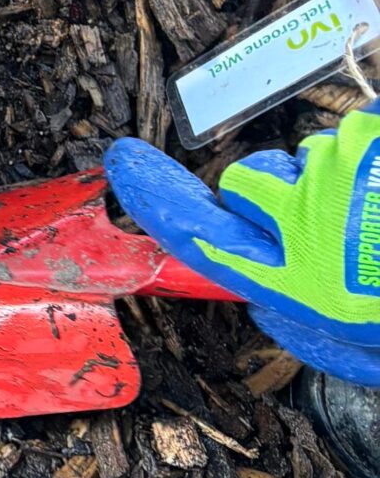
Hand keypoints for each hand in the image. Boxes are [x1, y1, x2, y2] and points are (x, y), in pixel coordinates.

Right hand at [107, 107, 379, 384]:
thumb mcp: (352, 341)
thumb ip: (298, 309)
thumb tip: (267, 289)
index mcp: (294, 278)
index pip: (201, 234)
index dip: (157, 201)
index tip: (123, 161)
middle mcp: (307, 216)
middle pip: (253, 179)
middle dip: (276, 194)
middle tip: (331, 228)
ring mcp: (345, 170)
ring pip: (313, 156)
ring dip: (339, 179)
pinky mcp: (374, 139)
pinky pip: (361, 136)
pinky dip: (372, 160)